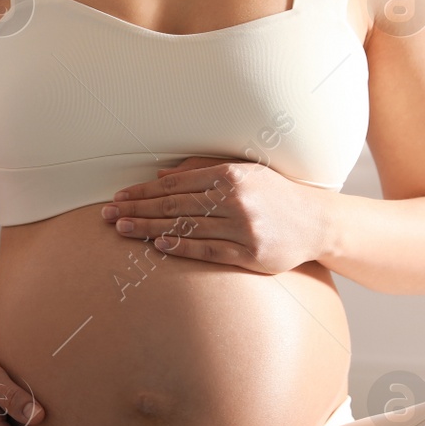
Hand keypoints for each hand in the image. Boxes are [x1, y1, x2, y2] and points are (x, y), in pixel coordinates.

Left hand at [101, 155, 328, 274]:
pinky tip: (157, 245)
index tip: (118, 197)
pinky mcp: (250, 254)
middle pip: (174, 206)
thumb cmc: (273, 194)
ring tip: (122, 229)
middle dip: (137, 209)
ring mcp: (243, 228)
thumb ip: (203, 171)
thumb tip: (160, 176)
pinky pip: (207, 251)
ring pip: (185, 228)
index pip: (175, 185)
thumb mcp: (243, 172)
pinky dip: (181, 247)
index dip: (143, 191)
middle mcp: (236, 200)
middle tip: (106, 215)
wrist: (317, 222)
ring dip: (148, 229)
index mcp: (231, 175)